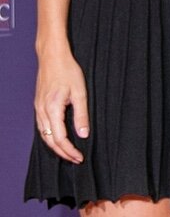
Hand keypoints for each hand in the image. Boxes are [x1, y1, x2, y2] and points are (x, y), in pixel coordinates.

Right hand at [34, 46, 88, 164]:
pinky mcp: (38, 105)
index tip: (79, 157)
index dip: (69, 150)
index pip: (59, 138)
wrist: (52, 57)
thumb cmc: (67, 71)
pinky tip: (58, 138)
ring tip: (68, 152)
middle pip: (49, 140)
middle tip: (76, 159)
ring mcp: (38, 108)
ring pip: (44, 134)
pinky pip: (42, 126)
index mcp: (52, 109)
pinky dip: (50, 136)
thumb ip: (81, 115)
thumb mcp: (80, 93)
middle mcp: (42, 110)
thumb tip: (83, 135)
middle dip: (62, 152)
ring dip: (55, 146)